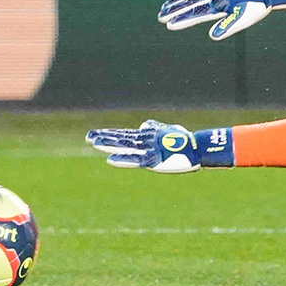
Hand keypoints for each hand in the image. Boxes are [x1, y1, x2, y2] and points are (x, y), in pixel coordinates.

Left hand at [86, 119, 230, 172]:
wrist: (197, 148)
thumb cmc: (184, 140)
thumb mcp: (166, 132)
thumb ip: (154, 129)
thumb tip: (143, 124)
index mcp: (146, 136)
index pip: (123, 135)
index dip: (108, 134)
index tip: (94, 133)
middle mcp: (144, 141)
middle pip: (120, 139)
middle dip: (104, 138)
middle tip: (87, 136)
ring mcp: (148, 150)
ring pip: (124, 147)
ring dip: (108, 145)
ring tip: (93, 143)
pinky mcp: (153, 161)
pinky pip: (135, 161)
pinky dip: (123, 160)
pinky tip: (110, 160)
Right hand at [158, 0, 285, 39]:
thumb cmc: (257, 6)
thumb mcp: (244, 18)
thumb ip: (228, 26)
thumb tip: (213, 36)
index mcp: (219, 4)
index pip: (196, 13)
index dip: (182, 19)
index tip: (169, 24)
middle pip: (190, 3)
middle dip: (175, 10)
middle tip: (160, 17)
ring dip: (178, 1)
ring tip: (165, 6)